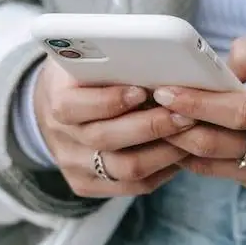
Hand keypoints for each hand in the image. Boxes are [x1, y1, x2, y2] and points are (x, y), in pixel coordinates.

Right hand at [34, 61, 195, 197]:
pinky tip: (181, 153)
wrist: (58, 108)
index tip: (142, 91)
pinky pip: (132, 187)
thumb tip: (155, 57)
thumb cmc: (84, 75)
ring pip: (125, 169)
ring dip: (164, 152)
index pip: (73, 106)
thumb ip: (110, 58)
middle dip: (151, 127)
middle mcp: (61, 137)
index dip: (109, 101)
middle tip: (185, 114)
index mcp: (56, 99)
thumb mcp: (86, 57)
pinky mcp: (87, 184)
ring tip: (189, 134)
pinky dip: (162, 170)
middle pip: (105, 139)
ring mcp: (73, 165)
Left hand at [155, 31, 245, 204]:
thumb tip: (217, 68)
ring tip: (163, 125)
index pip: (237, 112)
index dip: (196, 104)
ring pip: (220, 166)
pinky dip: (213, 160)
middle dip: (178, 128)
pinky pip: (236, 177)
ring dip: (187, 147)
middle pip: (219, 144)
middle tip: (148, 110)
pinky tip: (198, 142)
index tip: (164, 92)